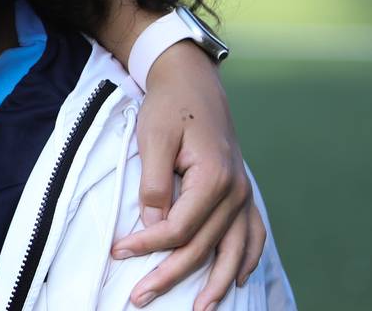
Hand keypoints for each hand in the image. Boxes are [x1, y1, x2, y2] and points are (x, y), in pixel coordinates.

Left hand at [114, 43, 262, 307]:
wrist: (193, 83)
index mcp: (214, 178)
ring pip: (234, 249)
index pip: (178, 228)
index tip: (118, 252)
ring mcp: (244, 194)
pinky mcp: (242, 192)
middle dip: (171, 275)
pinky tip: (239, 278)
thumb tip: (154, 228)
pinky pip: (253, 233)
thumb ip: (154, 185)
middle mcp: (236, 191)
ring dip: (217, 282)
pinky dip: (248, 258)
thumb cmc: (169, 108)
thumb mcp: (152, 140)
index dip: (147, 246)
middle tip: (139, 298)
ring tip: (201, 308)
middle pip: (203, 246)